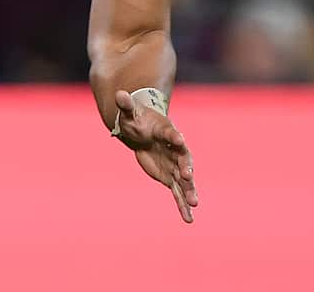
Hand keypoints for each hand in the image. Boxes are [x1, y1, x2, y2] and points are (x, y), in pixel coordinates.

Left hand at [113, 90, 197, 223]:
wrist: (140, 131)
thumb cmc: (136, 119)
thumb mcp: (129, 113)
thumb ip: (126, 105)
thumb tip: (119, 94)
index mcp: (167, 131)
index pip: (172, 134)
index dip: (175, 137)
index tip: (179, 139)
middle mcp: (176, 150)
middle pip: (184, 160)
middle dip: (186, 168)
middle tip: (187, 176)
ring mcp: (174, 165)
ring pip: (184, 180)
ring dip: (189, 191)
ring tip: (194, 204)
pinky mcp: (170, 177)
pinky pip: (178, 193)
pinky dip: (182, 205)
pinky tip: (188, 219)